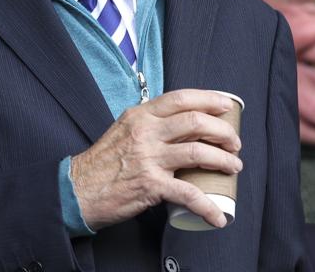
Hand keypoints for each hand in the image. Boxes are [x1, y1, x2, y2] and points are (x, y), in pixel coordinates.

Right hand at [70, 89, 242, 229]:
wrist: (79, 189)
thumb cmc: (103, 162)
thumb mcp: (124, 129)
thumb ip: (149, 122)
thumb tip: (181, 122)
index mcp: (141, 115)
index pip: (181, 99)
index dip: (209, 100)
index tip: (227, 106)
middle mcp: (146, 132)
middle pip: (195, 122)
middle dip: (223, 131)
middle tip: (235, 142)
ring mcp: (149, 158)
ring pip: (198, 152)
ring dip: (223, 160)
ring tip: (234, 166)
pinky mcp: (151, 185)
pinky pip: (188, 194)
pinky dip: (207, 206)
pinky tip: (217, 215)